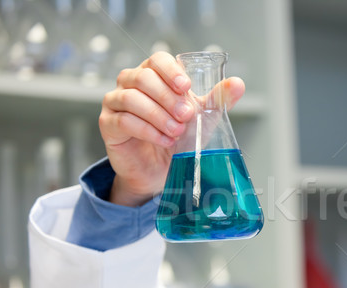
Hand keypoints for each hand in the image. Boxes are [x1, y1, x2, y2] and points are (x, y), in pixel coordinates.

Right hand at [98, 52, 245, 206]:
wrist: (162, 170)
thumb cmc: (179, 138)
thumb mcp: (203, 118)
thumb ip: (218, 100)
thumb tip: (237, 84)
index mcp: (153, 74)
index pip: (157, 59)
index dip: (171, 72)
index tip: (187, 87)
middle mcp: (130, 83)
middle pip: (144, 77)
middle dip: (168, 98)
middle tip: (186, 116)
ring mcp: (116, 102)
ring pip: (132, 98)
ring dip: (158, 115)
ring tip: (176, 132)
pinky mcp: (108, 125)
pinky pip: (124, 121)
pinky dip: (148, 131)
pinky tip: (164, 140)